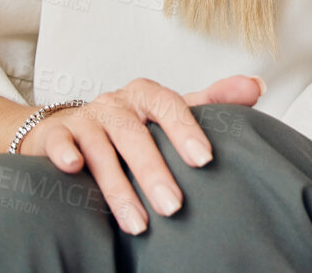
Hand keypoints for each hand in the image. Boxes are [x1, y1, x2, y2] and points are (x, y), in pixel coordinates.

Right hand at [17, 74, 263, 234]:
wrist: (65, 128)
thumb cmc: (128, 124)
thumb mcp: (168, 112)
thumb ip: (212, 100)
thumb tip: (257, 86)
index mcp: (146, 94)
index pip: (170, 105)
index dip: (186, 129)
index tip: (205, 159)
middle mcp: (115, 103)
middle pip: (136, 135)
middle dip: (155, 173)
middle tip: (175, 207)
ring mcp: (84, 118)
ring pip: (101, 149)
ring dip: (118, 188)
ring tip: (139, 224)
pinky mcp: (54, 136)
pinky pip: (59, 142)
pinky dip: (65, 153)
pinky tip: (74, 170)